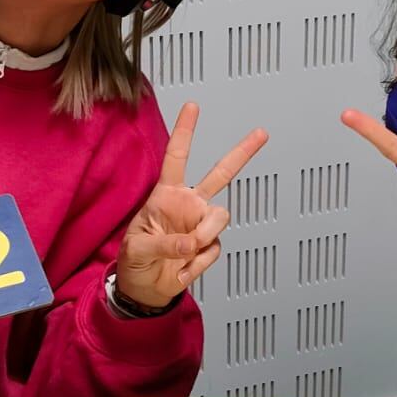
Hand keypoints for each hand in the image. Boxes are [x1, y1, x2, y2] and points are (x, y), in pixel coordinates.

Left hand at [114, 103, 269, 309]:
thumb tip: (191, 243)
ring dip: (204, 236)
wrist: (146, 290)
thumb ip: (164, 244)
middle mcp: (188, 205)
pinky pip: (214, 249)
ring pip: (220, 217)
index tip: (193, 107)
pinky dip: (198, 263)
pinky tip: (183, 266)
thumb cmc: (135, 262)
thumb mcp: (138, 249)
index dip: (185, 131)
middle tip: (260, 133)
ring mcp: (201, 225)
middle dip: (242, 152)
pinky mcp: (209, 245)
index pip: (177, 157)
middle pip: (221, 173)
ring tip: (184, 251)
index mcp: (166, 196)